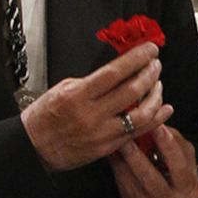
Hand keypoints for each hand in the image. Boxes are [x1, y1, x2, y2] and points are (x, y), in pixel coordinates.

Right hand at [21, 43, 169, 171]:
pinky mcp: (107, 148)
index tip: (149, 49)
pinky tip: (164, 109)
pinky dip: (155, 119)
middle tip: (155, 64)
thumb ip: (91, 81)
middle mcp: (91, 115)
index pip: (114, 72)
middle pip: (131, 91)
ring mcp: (101, 133)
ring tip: (158, 84)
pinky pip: (137, 132)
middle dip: (149, 74)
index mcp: (77, 96)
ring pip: (140, 114)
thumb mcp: (62, 89)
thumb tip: (118, 70)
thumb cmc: (45, 117)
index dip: (136, 58)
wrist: (33, 148)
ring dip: (155, 96)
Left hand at [110, 123, 197, 197]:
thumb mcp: (185, 159)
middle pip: (151, 179)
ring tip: (116, 142)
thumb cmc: (178, 176)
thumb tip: (155, 123)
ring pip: (132, 184)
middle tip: (127, 136)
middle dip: (137, 156)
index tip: (156, 126)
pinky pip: (122, 187)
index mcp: (189, 190)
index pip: (179, 166)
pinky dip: (117, 168)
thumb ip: (174, 142)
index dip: (168, 145)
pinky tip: (112, 154)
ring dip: (122, 161)